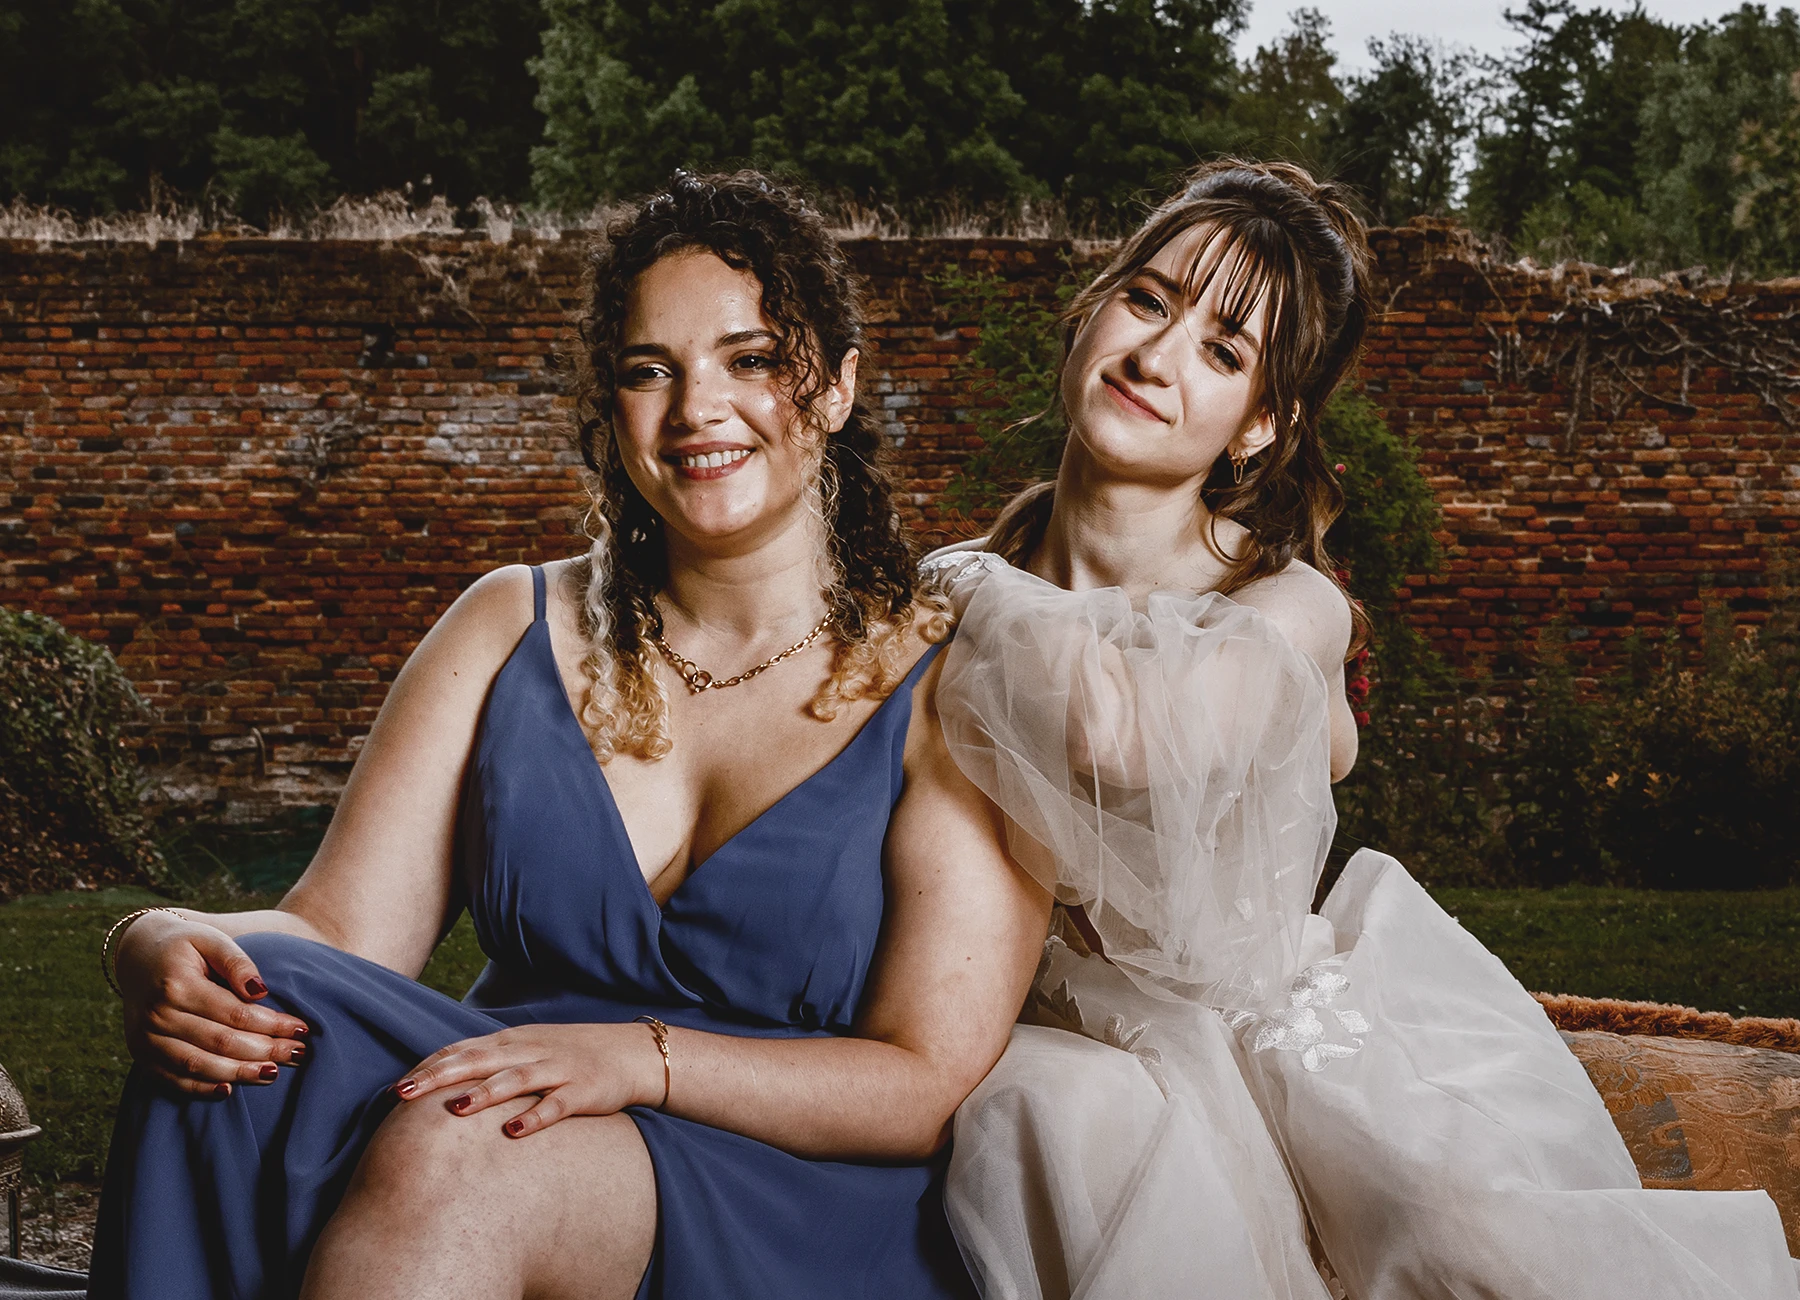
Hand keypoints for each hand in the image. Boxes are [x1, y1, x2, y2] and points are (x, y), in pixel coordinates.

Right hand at [115, 911, 310, 1096]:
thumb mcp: (211, 938)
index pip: (235, 1013)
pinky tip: (230, 1089)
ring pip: (200, 1066)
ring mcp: (146, 1040)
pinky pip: (173, 1080)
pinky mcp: (141, 1056)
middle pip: (221, 1042)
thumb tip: (260, 991)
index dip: (272, 1024)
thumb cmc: (184, 945)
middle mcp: (158, 1016)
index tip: (303, 1029)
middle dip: (265, 1051)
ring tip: (274, 1072)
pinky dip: (202, 1088)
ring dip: (240, 1073)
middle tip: (299, 1053)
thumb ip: (237, 962)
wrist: (137, 956)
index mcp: (177, 985)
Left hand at [392, 1022, 664, 1138]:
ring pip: (515, 1079)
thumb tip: (442, 1081)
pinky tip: (515, 1131)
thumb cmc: (570, 1055)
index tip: (396, 1087)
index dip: (429, 1067)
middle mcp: (530, 1051)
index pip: (462, 1050)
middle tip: (404, 1094)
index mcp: (512, 1041)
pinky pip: (557, 1104)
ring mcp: (557, 1069)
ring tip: (454, 1109)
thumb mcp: (527, 1050)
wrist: (630, 1053)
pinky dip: (536, 1116)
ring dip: (484, 1093)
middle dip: (440, 1077)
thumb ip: (490, 1062)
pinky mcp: (583, 1090)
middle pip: (478, 1061)